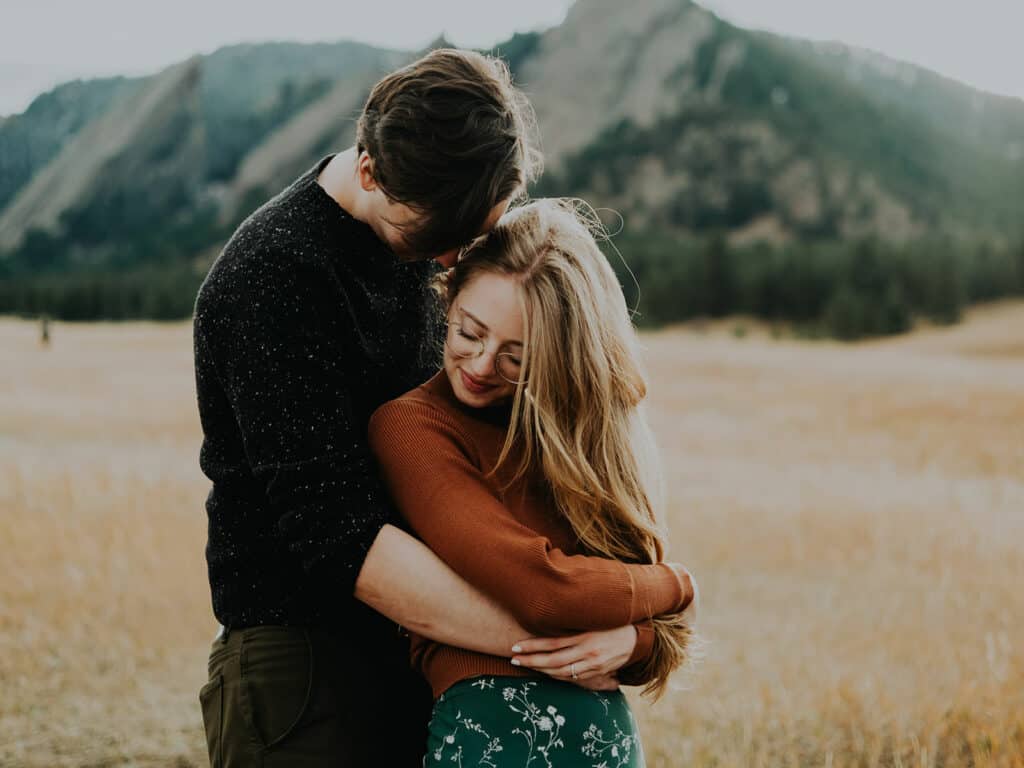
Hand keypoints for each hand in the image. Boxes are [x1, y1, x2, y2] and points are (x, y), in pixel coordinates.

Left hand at [510, 625, 637, 684]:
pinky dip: (557, 676)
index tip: (516, 647)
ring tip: (524, 665)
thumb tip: (550, 614)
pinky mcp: (596, 671)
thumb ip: (574, 620)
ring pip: (561, 672)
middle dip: (531, 661)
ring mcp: (592, 664)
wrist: (637, 638)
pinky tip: (545, 672)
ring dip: (541, 670)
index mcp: (584, 635)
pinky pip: (572, 677)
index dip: (533, 646)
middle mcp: (587, 651)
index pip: (553, 643)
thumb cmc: (612, 622)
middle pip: (553, 660)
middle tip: (513, 659)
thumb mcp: (594, 617)